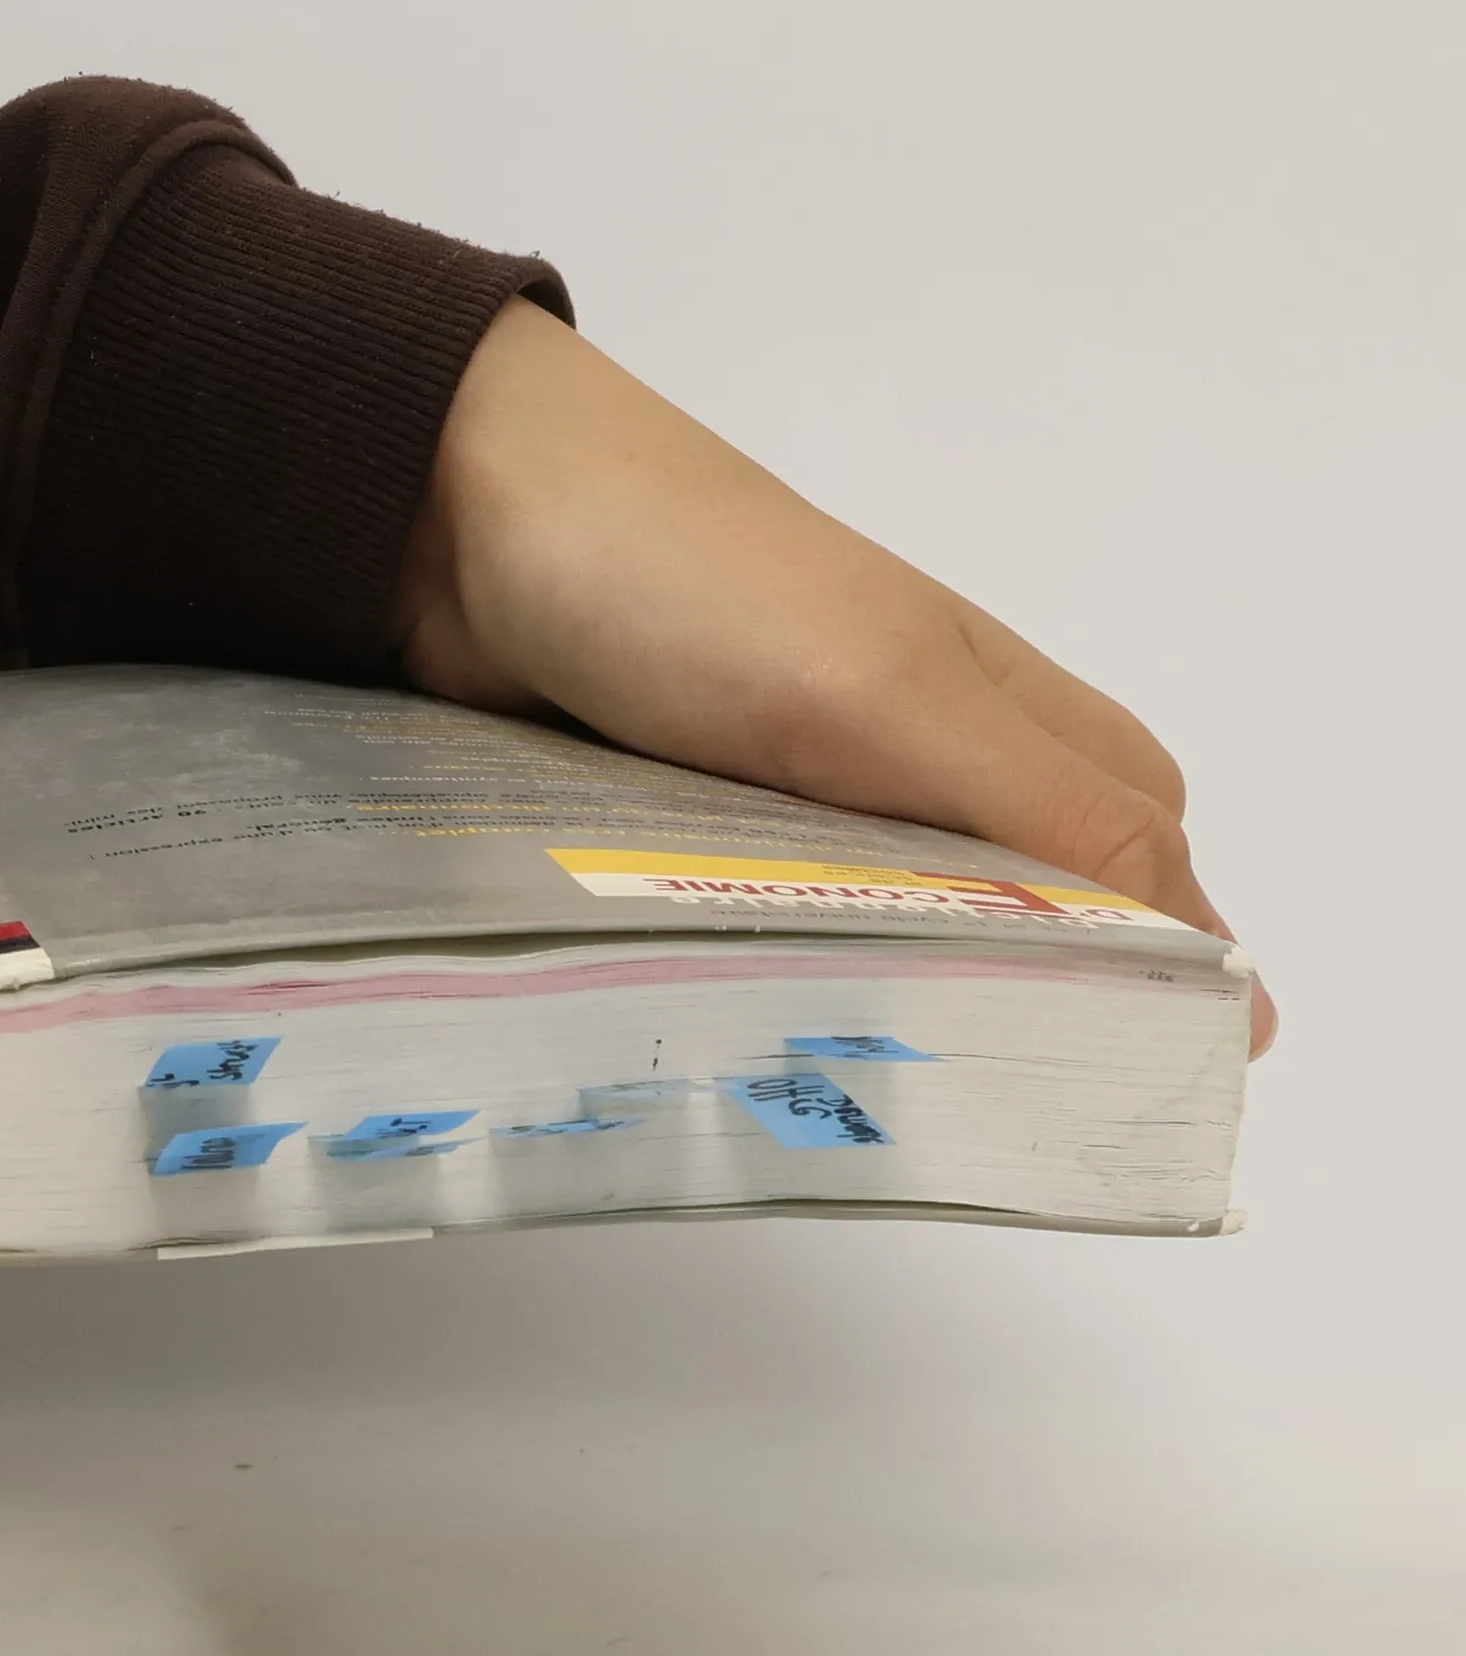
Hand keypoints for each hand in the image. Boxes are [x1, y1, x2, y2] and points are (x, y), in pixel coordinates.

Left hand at [395, 298, 1275, 1056]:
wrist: (461, 514)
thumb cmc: (696, 584)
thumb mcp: (893, 696)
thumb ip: (1048, 814)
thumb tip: (1229, 973)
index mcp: (991, 698)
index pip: (1140, 837)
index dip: (1172, 949)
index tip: (1163, 1081)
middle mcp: (906, 738)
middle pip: (1023, 884)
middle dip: (1040, 984)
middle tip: (1013, 1107)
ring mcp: (789, 777)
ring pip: (890, 911)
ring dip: (901, 989)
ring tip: (893, 1103)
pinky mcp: (688, 809)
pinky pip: (770, 908)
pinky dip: (786, 967)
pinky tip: (770, 1031)